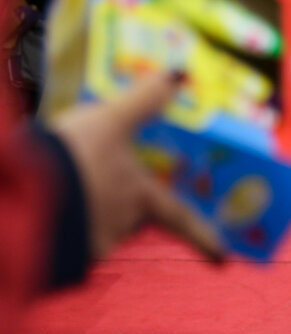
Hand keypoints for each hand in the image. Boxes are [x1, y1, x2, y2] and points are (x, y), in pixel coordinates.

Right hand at [50, 73, 223, 261]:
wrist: (25, 190)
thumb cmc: (72, 158)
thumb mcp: (109, 120)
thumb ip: (143, 100)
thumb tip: (177, 77)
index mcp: (142, 197)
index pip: (182, 219)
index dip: (204, 237)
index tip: (223, 257)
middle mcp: (124, 224)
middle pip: (135, 219)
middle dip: (126, 207)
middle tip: (110, 192)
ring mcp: (93, 240)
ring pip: (101, 225)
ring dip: (92, 209)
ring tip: (69, 185)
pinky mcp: (64, 249)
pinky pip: (71, 235)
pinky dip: (66, 221)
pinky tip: (51, 202)